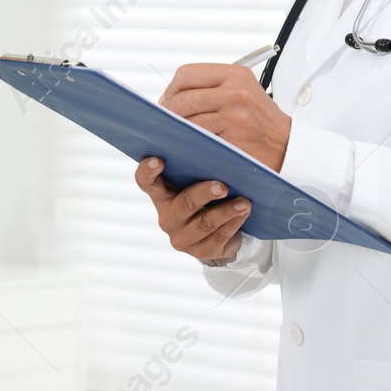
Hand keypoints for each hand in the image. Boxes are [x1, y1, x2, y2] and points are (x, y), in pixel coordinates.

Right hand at [135, 156, 250, 261]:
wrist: (218, 232)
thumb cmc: (206, 197)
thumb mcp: (198, 180)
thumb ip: (196, 165)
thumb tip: (210, 138)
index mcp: (162, 194)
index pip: (145, 182)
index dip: (148, 171)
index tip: (158, 160)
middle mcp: (167, 217)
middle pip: (183, 204)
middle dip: (204, 193)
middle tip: (222, 186)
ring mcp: (182, 237)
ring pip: (205, 223)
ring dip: (227, 211)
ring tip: (245, 202)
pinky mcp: (200, 252)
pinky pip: (218, 237)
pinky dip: (234, 223)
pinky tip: (244, 213)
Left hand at [158, 63, 292, 171]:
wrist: (288, 146)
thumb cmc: (261, 122)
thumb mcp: (242, 93)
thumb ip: (212, 89)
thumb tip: (170, 97)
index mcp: (235, 74)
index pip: (187, 73)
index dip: (171, 89)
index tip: (168, 103)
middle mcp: (236, 89)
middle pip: (182, 95)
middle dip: (170, 110)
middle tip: (169, 122)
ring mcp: (235, 111)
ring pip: (187, 116)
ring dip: (178, 128)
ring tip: (180, 134)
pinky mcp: (234, 133)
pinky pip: (198, 135)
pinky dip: (190, 140)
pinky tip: (193, 144)